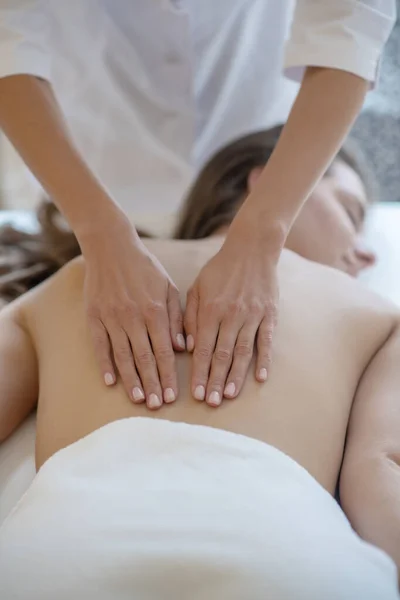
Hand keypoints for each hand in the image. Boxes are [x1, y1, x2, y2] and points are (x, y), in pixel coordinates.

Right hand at [82, 214, 184, 408]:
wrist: (111, 247)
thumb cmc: (145, 267)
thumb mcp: (167, 287)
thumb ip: (176, 317)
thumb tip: (180, 347)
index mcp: (155, 310)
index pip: (163, 350)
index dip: (168, 374)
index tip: (172, 395)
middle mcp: (134, 317)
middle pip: (144, 357)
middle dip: (152, 383)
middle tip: (157, 405)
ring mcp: (112, 318)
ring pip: (123, 356)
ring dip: (131, 380)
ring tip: (138, 399)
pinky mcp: (94, 316)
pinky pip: (100, 345)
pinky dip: (105, 364)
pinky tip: (110, 382)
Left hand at [184, 220, 280, 406]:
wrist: (252, 249)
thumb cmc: (220, 269)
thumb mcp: (197, 287)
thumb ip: (190, 316)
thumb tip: (187, 346)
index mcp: (211, 310)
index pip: (203, 348)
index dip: (199, 372)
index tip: (196, 392)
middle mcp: (231, 315)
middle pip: (222, 354)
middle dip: (215, 380)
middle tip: (211, 402)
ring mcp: (252, 316)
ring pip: (243, 352)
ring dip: (236, 375)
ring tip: (230, 395)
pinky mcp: (270, 315)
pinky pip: (267, 341)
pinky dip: (265, 360)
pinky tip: (261, 377)